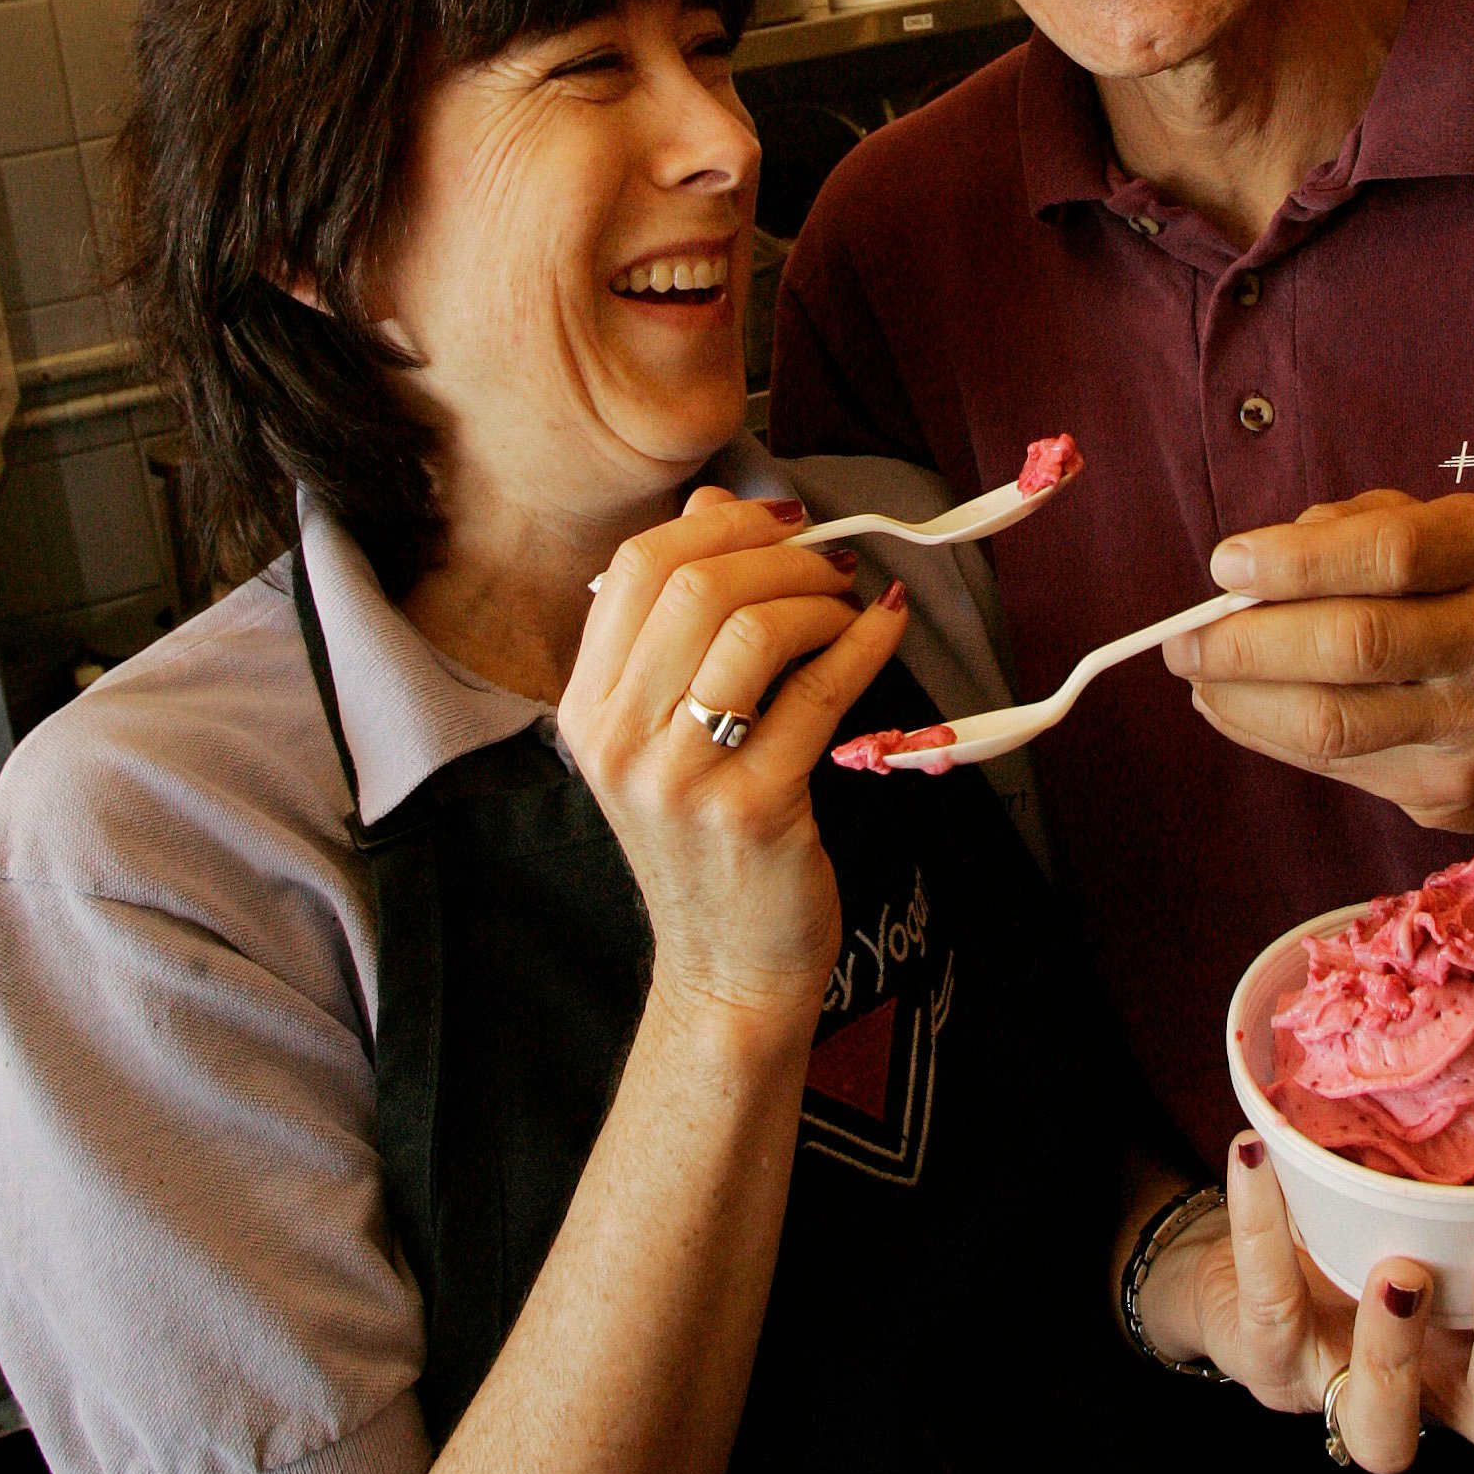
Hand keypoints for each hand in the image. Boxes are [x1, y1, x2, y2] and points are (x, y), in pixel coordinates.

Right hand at [559, 489, 907, 1032]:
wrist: (725, 969)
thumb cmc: (705, 838)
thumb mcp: (663, 732)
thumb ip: (679, 622)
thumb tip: (716, 504)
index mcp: (587, 708)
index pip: (635, 568)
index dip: (718, 525)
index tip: (781, 519)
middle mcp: (619, 739)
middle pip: (696, 586)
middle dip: (781, 555)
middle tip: (831, 562)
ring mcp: (682, 778)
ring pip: (755, 630)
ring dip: (822, 597)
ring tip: (852, 604)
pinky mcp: (754, 810)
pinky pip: (817, 693)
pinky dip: (864, 644)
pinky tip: (886, 629)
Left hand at [1138, 1142, 1473, 1466]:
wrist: (1240, 1268)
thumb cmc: (1360, 1215)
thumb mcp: (1427, 1180)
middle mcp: (1437, 1383)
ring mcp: (1350, 1388)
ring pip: (1387, 1430)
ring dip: (1399, 1352)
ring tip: (1400, 1271)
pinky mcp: (1271, 1363)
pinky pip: (1269, 1308)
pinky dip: (1263, 1230)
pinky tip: (1256, 1157)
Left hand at [1162, 490, 1473, 831]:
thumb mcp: (1437, 531)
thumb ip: (1346, 531)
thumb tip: (1243, 574)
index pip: (1390, 552)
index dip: (1295, 560)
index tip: (1225, 564)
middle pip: (1355, 645)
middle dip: (1245, 644)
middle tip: (1183, 641)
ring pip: (1334, 726)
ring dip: (1241, 702)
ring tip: (1200, 678)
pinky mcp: (1456, 795)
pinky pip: (1338, 769)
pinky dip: (1271, 736)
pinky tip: (1242, 710)